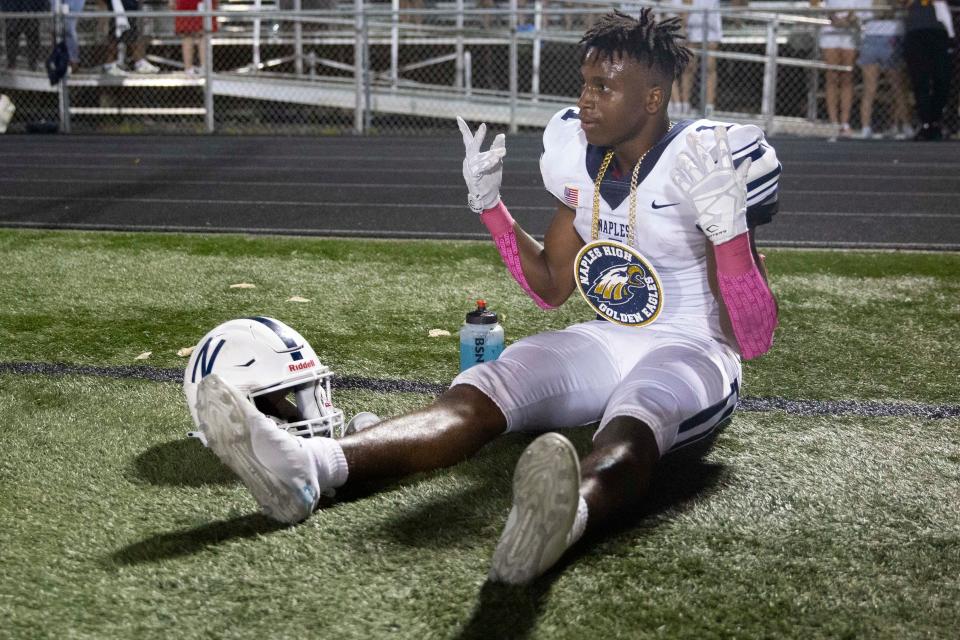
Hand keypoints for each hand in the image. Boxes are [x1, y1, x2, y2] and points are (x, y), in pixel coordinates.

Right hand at [457, 116, 505, 212]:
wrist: (488, 196)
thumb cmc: (490, 178)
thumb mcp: (496, 161)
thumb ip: (497, 148)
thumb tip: (501, 135)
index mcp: (473, 156)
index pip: (467, 140)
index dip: (463, 129)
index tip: (458, 118)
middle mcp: (469, 161)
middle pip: (471, 146)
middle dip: (477, 137)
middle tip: (483, 126)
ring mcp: (469, 170)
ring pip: (478, 158)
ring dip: (491, 154)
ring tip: (503, 153)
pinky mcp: (473, 178)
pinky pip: (478, 169)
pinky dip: (486, 164)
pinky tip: (495, 161)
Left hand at [671, 127, 750, 244]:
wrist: (727, 225)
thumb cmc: (736, 207)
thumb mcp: (742, 188)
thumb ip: (742, 172)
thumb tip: (748, 159)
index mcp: (727, 173)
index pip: (725, 152)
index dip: (722, 139)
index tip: (719, 127)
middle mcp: (714, 176)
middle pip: (704, 157)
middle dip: (697, 145)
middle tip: (691, 135)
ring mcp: (702, 185)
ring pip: (691, 168)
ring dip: (685, 160)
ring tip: (680, 154)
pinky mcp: (693, 195)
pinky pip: (683, 183)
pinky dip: (678, 177)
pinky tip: (673, 171)